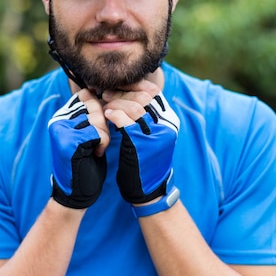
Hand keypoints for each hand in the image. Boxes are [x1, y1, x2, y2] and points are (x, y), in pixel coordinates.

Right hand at [48, 91, 108, 208]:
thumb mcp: (88, 132)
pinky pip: (98, 132)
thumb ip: (91, 113)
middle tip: (99, 142)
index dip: (101, 109)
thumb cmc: (86, 162)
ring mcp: (61, 129)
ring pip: (98, 118)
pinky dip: (103, 144)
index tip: (101, 128)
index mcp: (61, 114)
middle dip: (104, 124)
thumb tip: (99, 91)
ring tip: (97, 148)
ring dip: (104, 135)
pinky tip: (96, 154)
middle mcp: (58, 119)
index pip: (87, 95)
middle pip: (94, 105)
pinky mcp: (68, 141)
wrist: (76, 193)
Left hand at [103, 84, 178, 203]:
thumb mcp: (152, 134)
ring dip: (117, 102)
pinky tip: (107, 115)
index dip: (134, 85)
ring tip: (105, 103)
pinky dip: (116, 115)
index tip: (117, 85)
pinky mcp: (142, 145)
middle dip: (124, 91)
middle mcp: (166, 125)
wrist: (149, 190)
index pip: (153, 91)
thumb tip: (129, 91)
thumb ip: (146, 115)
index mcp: (169, 119)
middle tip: (107, 93)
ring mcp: (156, 135)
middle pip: (144, 95)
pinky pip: (127, 122)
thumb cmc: (145, 160)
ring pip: (136, 106)